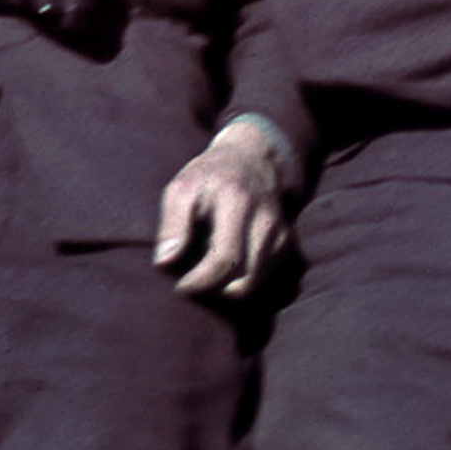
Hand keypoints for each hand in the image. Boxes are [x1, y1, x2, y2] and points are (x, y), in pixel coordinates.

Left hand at [154, 120, 288, 297]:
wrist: (251, 158)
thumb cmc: (209, 176)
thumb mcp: (181, 189)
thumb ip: (171, 225)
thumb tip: (163, 263)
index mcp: (237, 202)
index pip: (224, 260)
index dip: (200, 282)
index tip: (180, 287)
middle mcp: (265, 220)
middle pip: (245, 281)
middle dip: (215, 291)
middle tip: (193, 282)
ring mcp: (280, 233)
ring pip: (256, 284)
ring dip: (230, 289)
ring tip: (209, 272)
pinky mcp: (286, 243)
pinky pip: (265, 278)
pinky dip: (244, 281)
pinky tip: (228, 266)